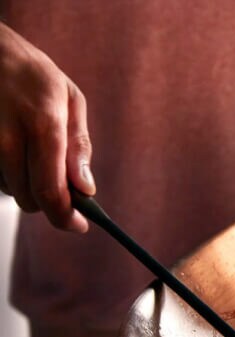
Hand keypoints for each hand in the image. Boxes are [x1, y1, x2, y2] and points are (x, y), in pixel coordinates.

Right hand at [0, 22, 93, 231]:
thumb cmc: (30, 72)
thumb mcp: (69, 99)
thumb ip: (79, 147)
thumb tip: (86, 189)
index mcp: (44, 124)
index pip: (52, 191)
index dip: (66, 217)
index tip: (78, 225)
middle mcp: (8, 136)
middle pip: (30, 198)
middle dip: (50, 201)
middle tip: (61, 185)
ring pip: (10, 191)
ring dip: (26, 186)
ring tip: (30, 153)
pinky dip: (7, 175)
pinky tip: (12, 150)